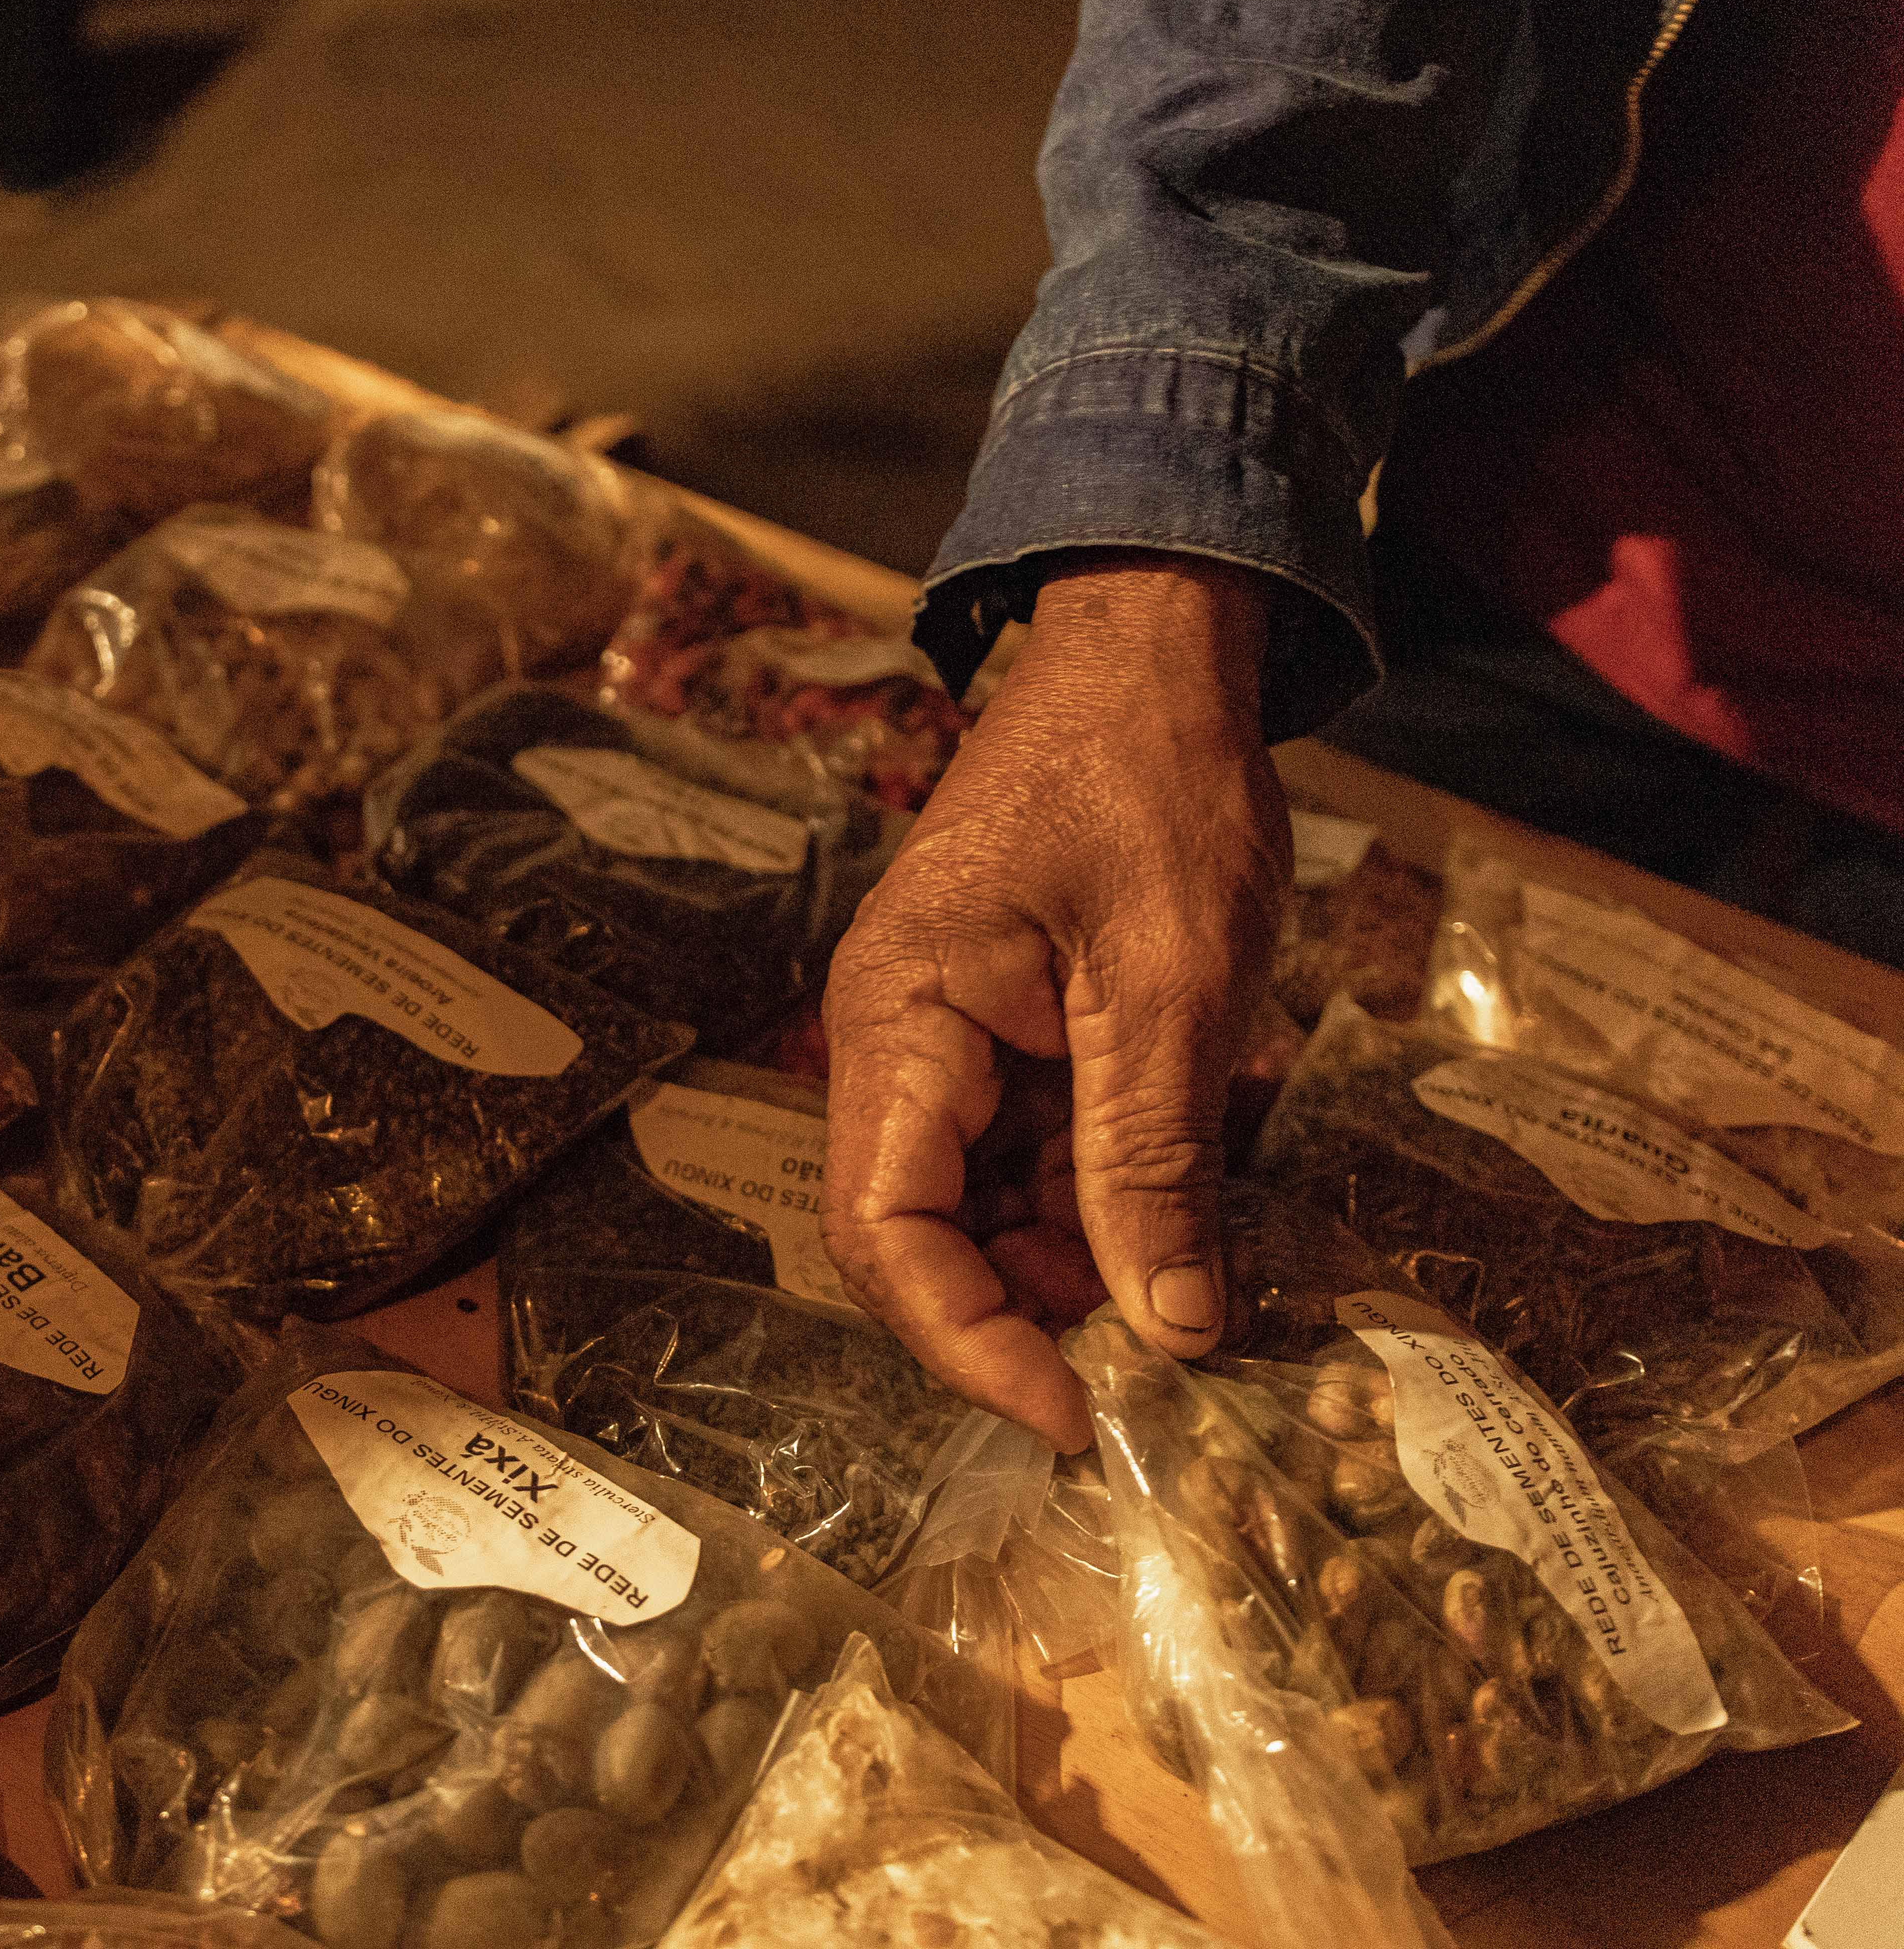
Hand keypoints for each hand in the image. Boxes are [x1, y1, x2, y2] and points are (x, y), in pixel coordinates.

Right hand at [821, 556, 1288, 1449]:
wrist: (1152, 656)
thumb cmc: (1151, 784)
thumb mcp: (1173, 981)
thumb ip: (1155, 1159)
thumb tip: (1173, 1333)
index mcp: (896, 1018)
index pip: (883, 1226)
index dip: (967, 1339)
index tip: (1078, 1413)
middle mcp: (893, 1042)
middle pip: (918, 1235)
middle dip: (1026, 1316)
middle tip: (1159, 1364)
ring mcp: (944, 1042)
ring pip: (977, 1210)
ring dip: (1069, 1270)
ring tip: (1186, 1295)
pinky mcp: (1001, 1037)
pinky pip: (1025, 1159)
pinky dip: (1097, 1207)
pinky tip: (1181, 1221)